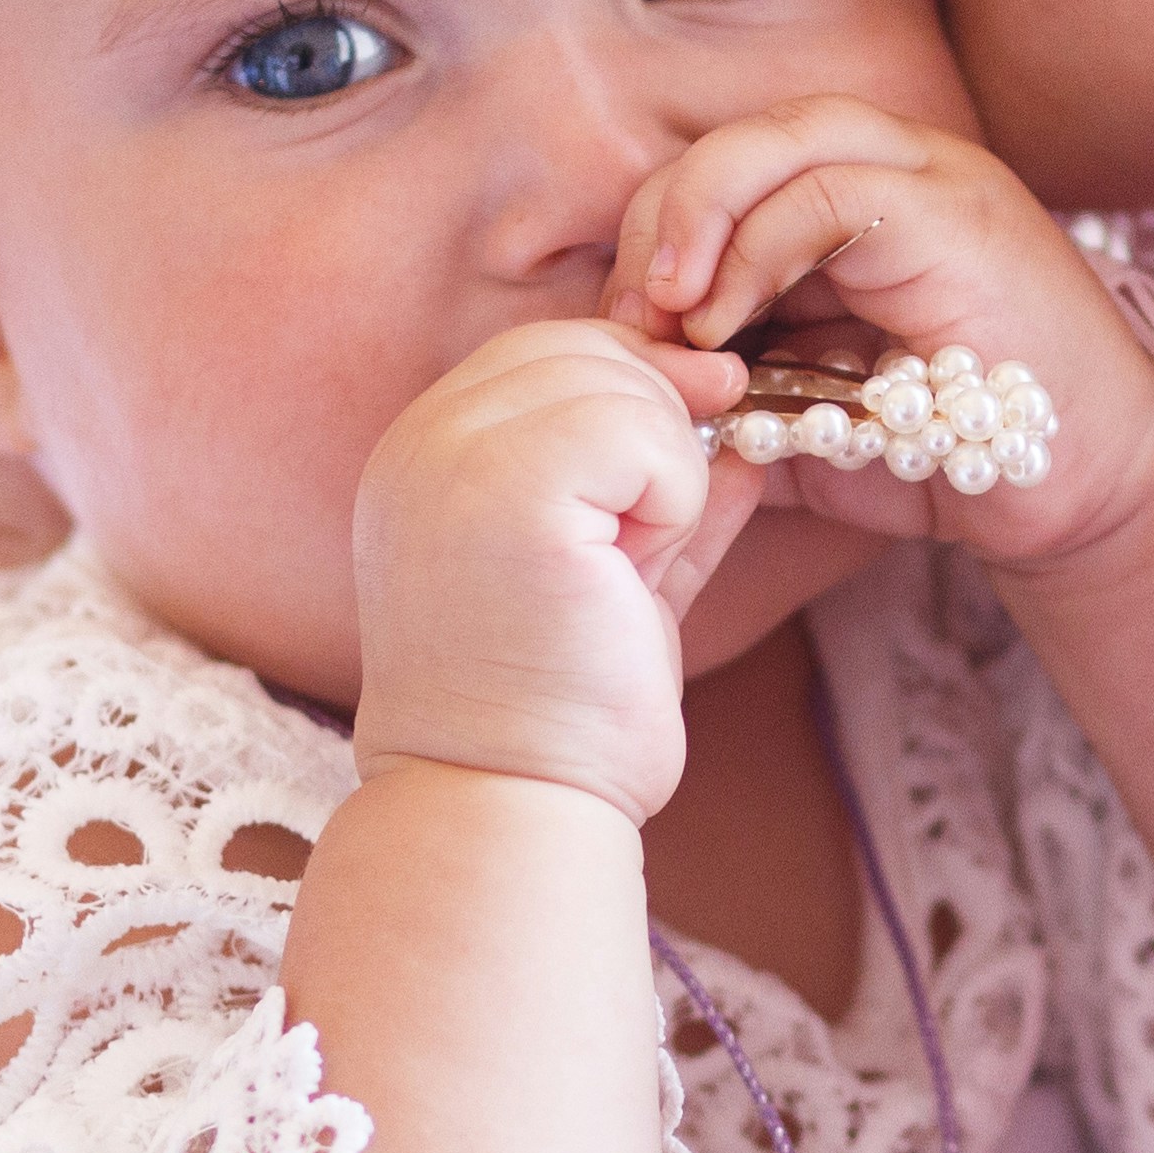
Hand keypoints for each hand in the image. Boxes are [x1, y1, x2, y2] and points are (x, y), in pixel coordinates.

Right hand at [350, 319, 753, 819]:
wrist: (510, 806)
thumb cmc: (557, 714)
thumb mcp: (617, 570)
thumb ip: (658, 484)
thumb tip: (732, 413)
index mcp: (424, 455)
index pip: (546, 349)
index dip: (634, 378)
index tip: (696, 434)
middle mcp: (421, 441)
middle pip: (583, 346)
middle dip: (658, 422)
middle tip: (651, 534)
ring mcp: (454, 458)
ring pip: (621, 381)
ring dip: (667, 471)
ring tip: (627, 567)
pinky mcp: (507, 488)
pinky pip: (643, 431)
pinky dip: (674, 498)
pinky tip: (634, 572)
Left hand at [607, 99, 1153, 594]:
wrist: (1087, 493)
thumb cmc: (950, 460)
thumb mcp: (809, 424)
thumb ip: (730, 392)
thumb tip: (633, 387)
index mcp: (865, 199)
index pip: (734, 168)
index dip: (658, 233)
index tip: (626, 331)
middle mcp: (902, 167)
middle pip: (745, 137)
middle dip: (663, 220)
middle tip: (632, 319)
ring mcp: (937, 178)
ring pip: (782, 138)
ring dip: (698, 220)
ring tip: (667, 313)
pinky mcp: (959, 214)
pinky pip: (831, 191)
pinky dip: (757, 249)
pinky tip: (723, 325)